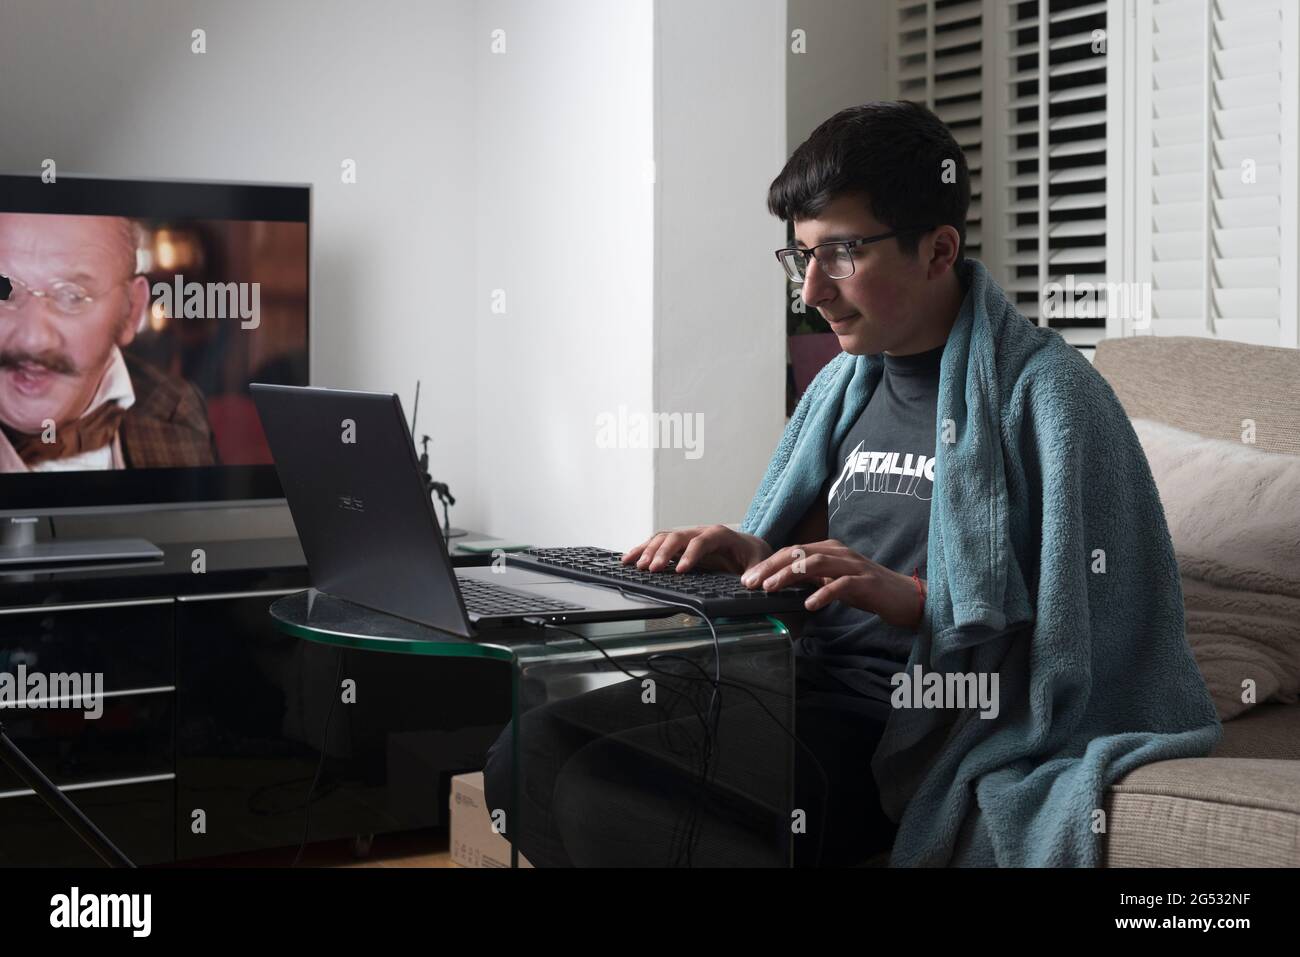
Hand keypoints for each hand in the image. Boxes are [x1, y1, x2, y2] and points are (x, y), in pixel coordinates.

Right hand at [622, 525, 772, 574]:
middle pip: (678, 537)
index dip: (690, 555)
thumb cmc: (752, 556)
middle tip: (651, 569)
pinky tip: (629, 559)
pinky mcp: (680, 545)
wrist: (749, 548)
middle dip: (662, 553)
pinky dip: (643, 550)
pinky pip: (658, 543)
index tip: (680, 571)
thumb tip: (748, 583)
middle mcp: (700, 532)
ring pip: (664, 538)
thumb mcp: (758, 563)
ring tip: (634, 565)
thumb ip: (754, 573)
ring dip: (648, 550)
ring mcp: (688, 537)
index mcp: (720, 535)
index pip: (702, 541)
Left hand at [739, 539, 924, 628]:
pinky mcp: (867, 582)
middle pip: (799, 553)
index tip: (747, 579)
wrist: (906, 598)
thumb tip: (778, 583)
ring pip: (816, 563)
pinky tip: (809, 605)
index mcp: (829, 550)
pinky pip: (842, 585)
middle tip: (750, 582)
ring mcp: (854, 565)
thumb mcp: (832, 582)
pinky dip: (823, 593)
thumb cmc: (867, 591)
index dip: (768, 563)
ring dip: (790, 575)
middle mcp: (840, 552)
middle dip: (771, 567)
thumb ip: (810, 579)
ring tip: (770, 589)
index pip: (792, 551)